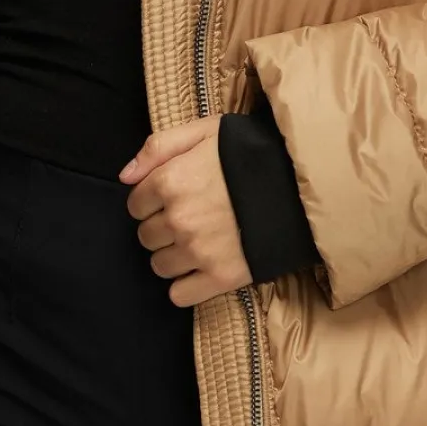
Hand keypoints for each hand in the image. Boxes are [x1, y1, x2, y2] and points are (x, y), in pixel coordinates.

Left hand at [119, 115, 251, 305]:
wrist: (302, 182)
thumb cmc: (251, 151)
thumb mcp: (204, 131)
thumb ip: (158, 147)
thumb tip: (124, 176)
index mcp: (170, 181)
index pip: (135, 205)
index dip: (152, 201)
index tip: (174, 198)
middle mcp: (178, 219)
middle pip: (146, 236)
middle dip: (162, 228)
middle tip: (191, 218)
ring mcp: (198, 251)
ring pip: (160, 265)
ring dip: (173, 256)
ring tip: (200, 242)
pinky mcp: (221, 277)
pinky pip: (180, 295)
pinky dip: (186, 285)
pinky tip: (202, 269)